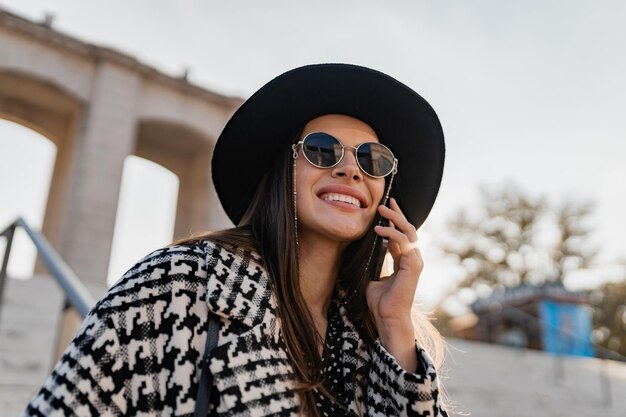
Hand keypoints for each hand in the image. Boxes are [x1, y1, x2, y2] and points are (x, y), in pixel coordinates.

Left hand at [366, 198, 421, 370]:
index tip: (386, 208)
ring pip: (409, 232)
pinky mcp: (413, 265)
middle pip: (408, 229)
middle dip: (397, 213)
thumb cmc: (381, 301)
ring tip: (382, 210)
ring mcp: (415, 261)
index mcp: (404, 260)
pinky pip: (404, 243)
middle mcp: (412, 258)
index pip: (401, 234)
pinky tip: (379, 230)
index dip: (394, 220)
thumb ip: (373, 262)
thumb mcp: (373, 276)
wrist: (388, 317)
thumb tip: (362, 251)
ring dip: (395, 219)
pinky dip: (392, 234)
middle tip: (387, 201)